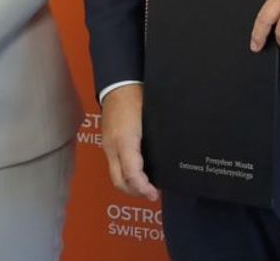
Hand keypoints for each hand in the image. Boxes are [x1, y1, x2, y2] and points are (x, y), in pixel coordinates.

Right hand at [100, 84, 158, 200]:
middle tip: (151, 194)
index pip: (132, 174)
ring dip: (129, 185)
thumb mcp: (152, 117)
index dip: (143, 188)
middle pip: (119, 181)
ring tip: (146, 186)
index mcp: (126, 141)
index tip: (155, 194)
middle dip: (135, 192)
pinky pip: (114, 165)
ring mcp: (108, 146)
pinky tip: (138, 172)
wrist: (118, 84)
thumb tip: (171, 155)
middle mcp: (113, 147)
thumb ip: (158, 138)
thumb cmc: (137, 96)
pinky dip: (125, 174)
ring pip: (115, 175)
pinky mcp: (107, 143)